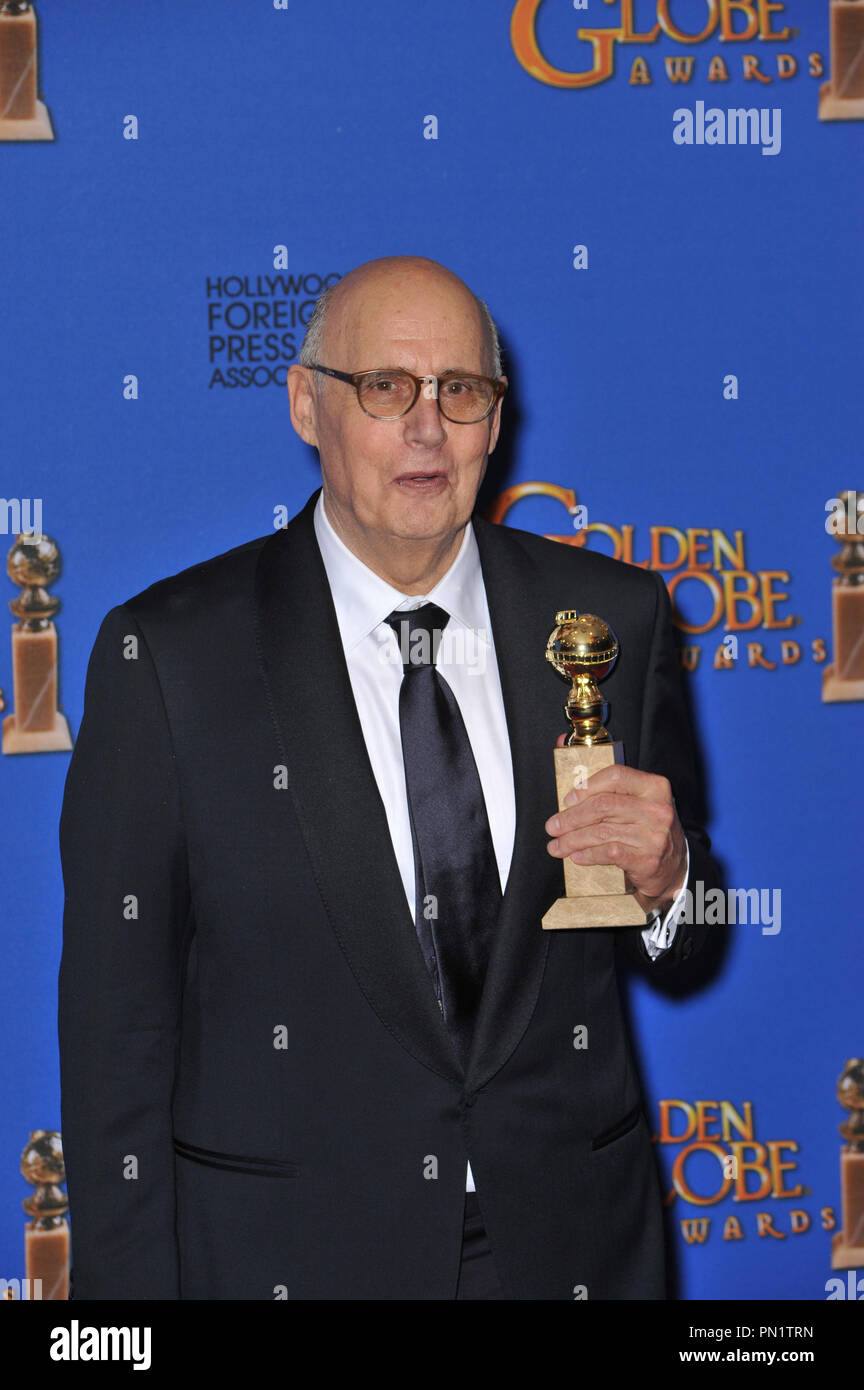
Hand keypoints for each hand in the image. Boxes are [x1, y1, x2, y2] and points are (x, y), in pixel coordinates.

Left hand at [544, 742, 686, 912]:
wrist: (673, 865)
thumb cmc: (646, 827)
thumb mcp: (635, 801)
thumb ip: (603, 779)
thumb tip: (561, 740)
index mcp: (654, 786)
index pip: (616, 776)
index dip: (587, 786)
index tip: (567, 800)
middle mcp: (657, 808)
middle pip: (603, 806)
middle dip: (571, 818)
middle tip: (553, 827)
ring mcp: (654, 834)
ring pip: (601, 831)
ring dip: (572, 840)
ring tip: (557, 846)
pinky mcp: (647, 858)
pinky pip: (608, 852)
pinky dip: (587, 854)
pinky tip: (576, 856)